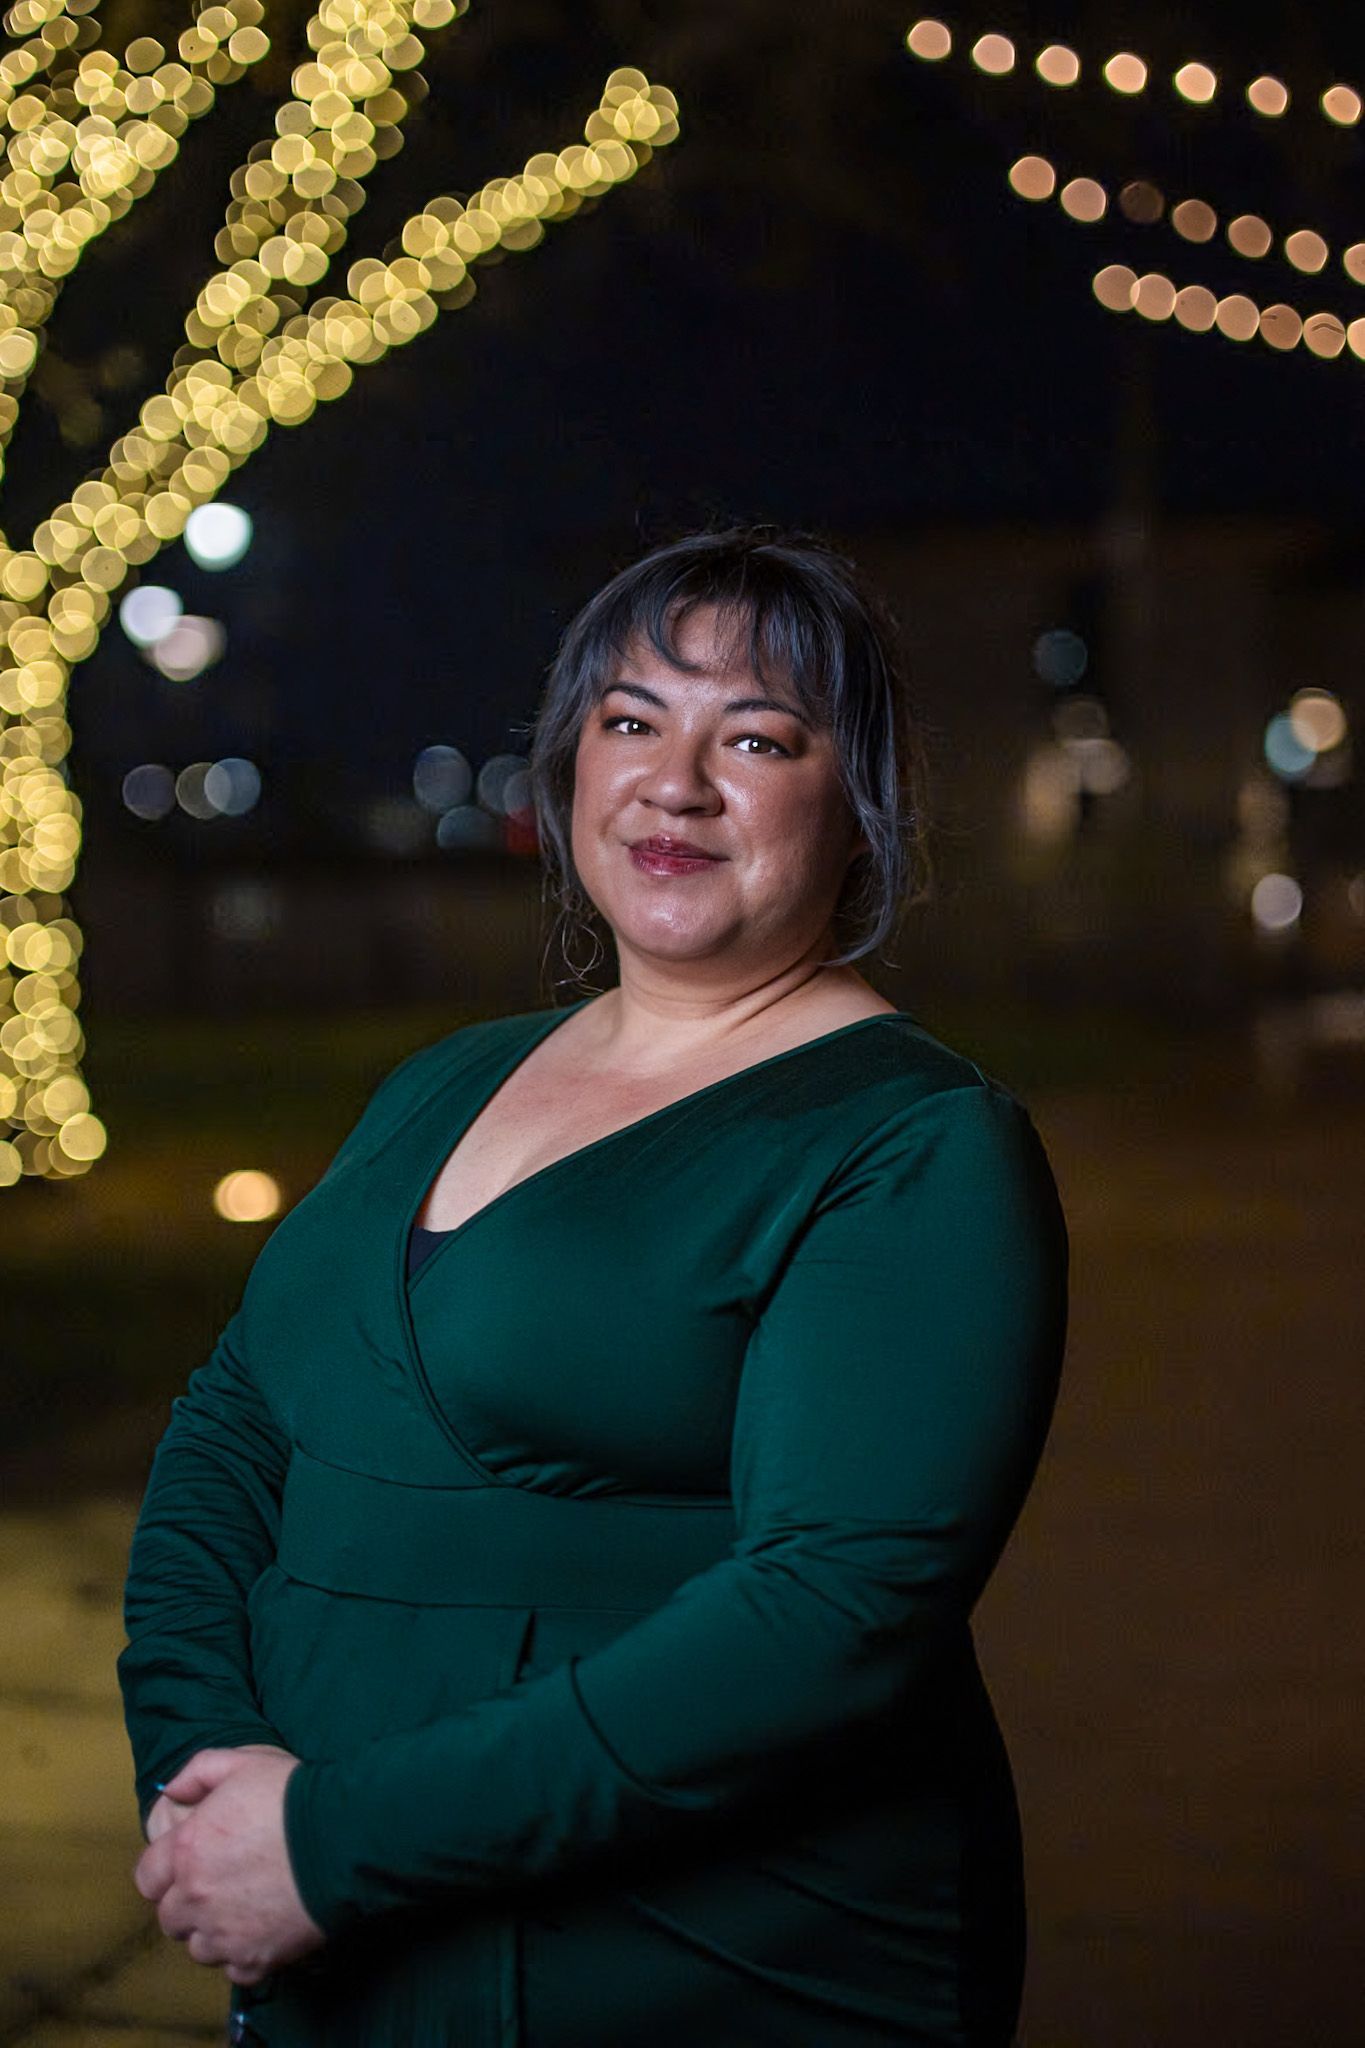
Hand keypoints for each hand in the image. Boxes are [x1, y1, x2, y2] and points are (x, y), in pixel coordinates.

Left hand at [134, 1746, 324, 1984]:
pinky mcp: (255, 1958)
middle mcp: (196, 1898)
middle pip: (170, 1918)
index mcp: (187, 1850)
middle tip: (220, 1883)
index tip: (188, 1864)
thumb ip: (198, 1772)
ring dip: (213, 1931)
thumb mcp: (243, 1762)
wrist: (344, 1836)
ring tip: (244, 1907)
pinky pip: (234, 1970)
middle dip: (188, 1902)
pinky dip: (244, 1954)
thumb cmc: (294, 1795)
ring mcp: (224, 1934)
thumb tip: (173, 1792)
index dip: (165, 1871)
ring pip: (198, 1947)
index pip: (147, 1877)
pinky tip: (264, 1928)